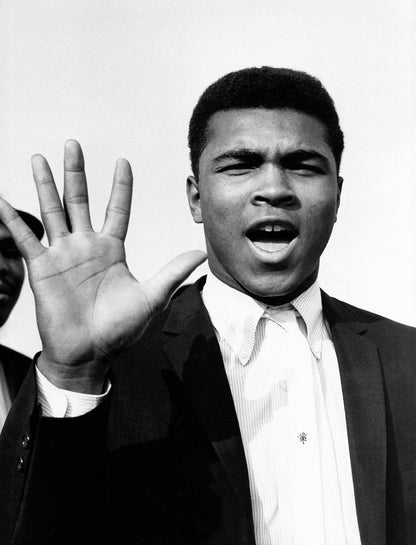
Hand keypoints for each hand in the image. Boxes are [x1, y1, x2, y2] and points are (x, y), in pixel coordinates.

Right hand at [0, 140, 205, 392]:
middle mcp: (86, 246)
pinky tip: (1, 199)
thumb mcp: (151, 297)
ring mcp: (62, 254)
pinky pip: (26, 238)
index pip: (117, 209)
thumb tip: (200, 254)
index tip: (123, 162)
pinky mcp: (42, 268)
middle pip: (80, 200)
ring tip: (39, 158)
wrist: (89, 353)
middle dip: (76, 172)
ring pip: (53, 211)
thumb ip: (172, 273)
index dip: (120, 187)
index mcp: (112, 250)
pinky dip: (12, 219)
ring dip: (45, 185)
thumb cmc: (119, 330)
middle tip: (72, 144)